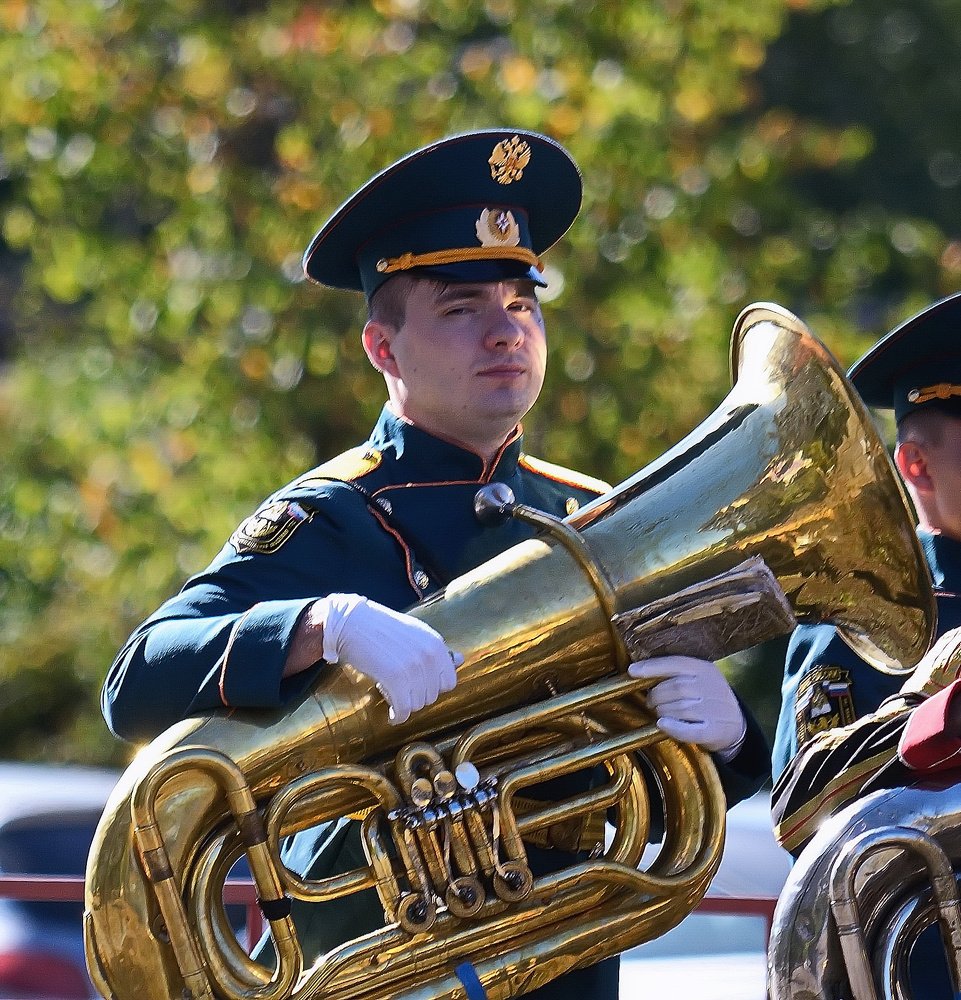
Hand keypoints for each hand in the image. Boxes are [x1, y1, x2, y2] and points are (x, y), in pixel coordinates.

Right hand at [316, 594, 460, 724]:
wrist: (350, 623)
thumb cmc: (380, 628)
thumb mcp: (414, 634)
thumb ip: (436, 650)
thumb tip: (461, 660)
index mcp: (436, 644)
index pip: (449, 682)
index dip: (431, 687)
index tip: (415, 685)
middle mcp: (429, 655)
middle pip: (432, 696)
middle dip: (416, 696)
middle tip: (398, 687)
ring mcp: (413, 667)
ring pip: (419, 704)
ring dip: (405, 705)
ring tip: (391, 693)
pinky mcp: (395, 678)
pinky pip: (404, 709)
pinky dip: (398, 717)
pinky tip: (392, 716)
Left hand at [627, 655, 746, 756]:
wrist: (737, 725)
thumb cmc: (709, 699)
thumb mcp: (700, 679)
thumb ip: (677, 674)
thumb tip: (641, 671)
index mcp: (705, 669)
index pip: (675, 663)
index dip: (651, 667)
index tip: (632, 671)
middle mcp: (711, 687)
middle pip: (674, 687)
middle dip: (655, 695)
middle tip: (650, 701)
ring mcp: (715, 710)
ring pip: (678, 708)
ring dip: (662, 711)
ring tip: (659, 712)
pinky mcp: (714, 731)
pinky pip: (689, 730)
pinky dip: (673, 727)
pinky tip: (662, 724)